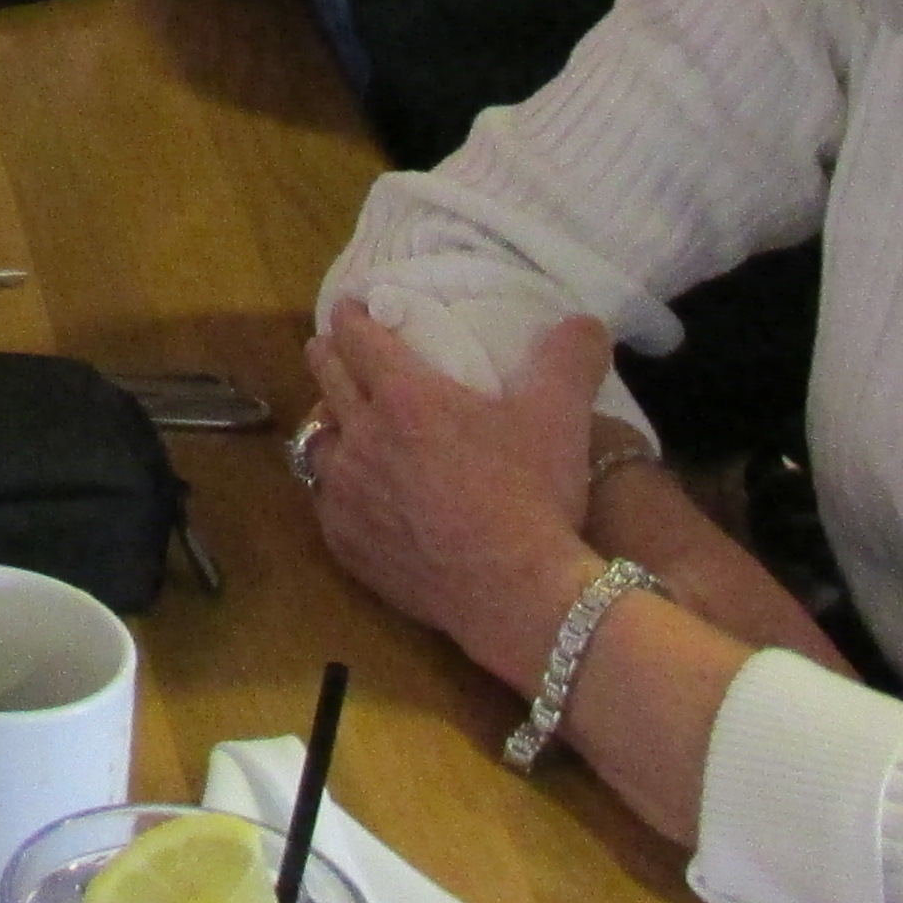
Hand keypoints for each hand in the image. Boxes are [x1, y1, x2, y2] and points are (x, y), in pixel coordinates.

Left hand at [302, 305, 611, 678]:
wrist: (516, 593)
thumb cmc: (532, 495)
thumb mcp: (560, 415)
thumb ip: (571, 357)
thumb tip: (586, 321)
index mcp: (403, 395)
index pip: (356, 336)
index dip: (352, 316)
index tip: (353, 309)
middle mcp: (361, 436)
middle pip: (324, 376)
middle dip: (329, 355)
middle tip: (339, 351)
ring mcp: (346, 493)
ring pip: (315, 439)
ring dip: (328, 423)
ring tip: (346, 423)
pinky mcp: (345, 542)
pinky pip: (324, 500)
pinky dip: (336, 487)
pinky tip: (357, 493)